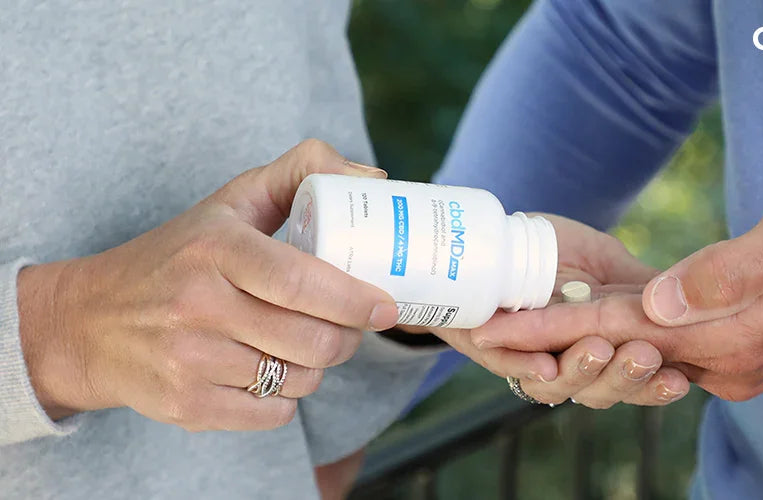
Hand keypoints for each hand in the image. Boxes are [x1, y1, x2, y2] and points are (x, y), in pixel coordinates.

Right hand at [18, 139, 398, 429]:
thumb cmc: (177, 256)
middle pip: (311, 340)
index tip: (385, 306)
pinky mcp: (185, 405)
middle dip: (347, 338)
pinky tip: (271, 372)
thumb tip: (374, 180)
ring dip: (317, 367)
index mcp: (214, 248)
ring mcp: (188, 361)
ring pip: (297, 379)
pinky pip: (272, 414)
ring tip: (306, 344)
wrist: (89, 322)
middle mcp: (197, 305)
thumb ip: (299, 174)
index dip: (353, 299)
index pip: (299, 280)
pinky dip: (286, 398)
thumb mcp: (229, 203)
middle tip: (349, 326)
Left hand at [433, 214, 689, 407]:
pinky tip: (546, 366)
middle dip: (624, 378)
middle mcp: (570, 363)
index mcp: (605, 347)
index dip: (656, 386)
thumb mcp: (605, 262)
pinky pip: (508, 367)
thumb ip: (641, 285)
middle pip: (602, 391)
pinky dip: (526, 368)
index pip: (636, 380)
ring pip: (557, 386)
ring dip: (581, 371)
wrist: (495, 235)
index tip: (679, 379)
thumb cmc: (553, 248)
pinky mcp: (491, 349)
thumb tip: (690, 304)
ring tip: (598, 350)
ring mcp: (530, 358)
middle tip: (643, 356)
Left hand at [472, 169, 762, 400]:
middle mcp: (724, 360)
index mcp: (730, 336)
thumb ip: (730, 273)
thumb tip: (656, 305)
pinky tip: (593, 317)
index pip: (616, 330)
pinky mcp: (742, 347)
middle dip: (550, 341)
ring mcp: (734, 360)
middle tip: (485, 331)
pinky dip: (623, 332)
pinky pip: (666, 343)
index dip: (550, 328)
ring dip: (582, 339)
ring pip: (638, 350)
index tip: (491, 331)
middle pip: (616, 350)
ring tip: (522, 325)